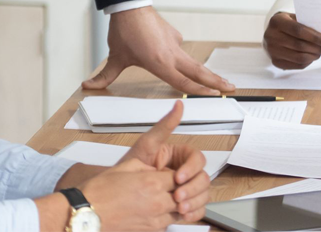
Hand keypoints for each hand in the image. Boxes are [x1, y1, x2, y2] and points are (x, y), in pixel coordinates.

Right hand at [79, 159, 181, 231]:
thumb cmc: (101, 191)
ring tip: (164, 199)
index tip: (171, 173)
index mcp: (152, 183)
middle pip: (182, 196)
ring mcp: (154, 221)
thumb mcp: (125, 167)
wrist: (87, 214)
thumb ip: (146, 166)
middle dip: (179, 190)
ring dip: (174, 205)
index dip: (177, 174)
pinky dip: (165, 218)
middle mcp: (157, 203)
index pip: (178, 177)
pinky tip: (155, 212)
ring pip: (177, 212)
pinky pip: (165, 224)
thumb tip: (156, 170)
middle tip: (172, 186)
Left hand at [82, 6, 233, 94]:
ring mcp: (174, 43)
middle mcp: (171, 53)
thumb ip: (104, 75)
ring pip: (194, 62)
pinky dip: (184, 59)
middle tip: (230, 89)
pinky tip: (179, 60)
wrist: (130, 4)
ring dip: (207, 73)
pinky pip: (180, 50)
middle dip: (215, 82)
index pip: (182, 82)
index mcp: (159, 62)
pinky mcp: (173, 35)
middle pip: (197, 71)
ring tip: (221, 82)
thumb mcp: (115, 56)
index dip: (198, 91)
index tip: (214, 96)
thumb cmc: (124, 31)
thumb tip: (88, 86)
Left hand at [124, 102, 209, 220]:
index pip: (197, 158)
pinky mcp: (182, 204)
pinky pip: (197, 209)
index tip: (178, 177)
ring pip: (203, 194)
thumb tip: (178, 105)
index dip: (191, 168)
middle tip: (178, 196)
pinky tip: (183, 215)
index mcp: (180, 156)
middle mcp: (185, 171)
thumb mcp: (147, 143)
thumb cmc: (131, 164)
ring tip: (179, 207)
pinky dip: (193, 213)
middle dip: (193, 188)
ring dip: (194, 201)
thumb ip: (164, 125)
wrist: (118, 191)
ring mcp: (184, 188)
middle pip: (203, 178)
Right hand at [263, 12, 320, 69]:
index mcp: (276, 21)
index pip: (298, 30)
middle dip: (317, 48)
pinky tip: (312, 57)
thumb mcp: (293, 18)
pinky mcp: (275, 62)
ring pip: (299, 57)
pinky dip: (307, 62)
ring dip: (314, 56)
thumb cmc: (287, 23)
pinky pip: (296, 65)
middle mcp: (271, 36)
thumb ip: (305, 24)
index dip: (314, 37)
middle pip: (299, 45)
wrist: (271, 32)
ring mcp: (272, 51)